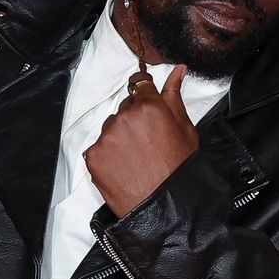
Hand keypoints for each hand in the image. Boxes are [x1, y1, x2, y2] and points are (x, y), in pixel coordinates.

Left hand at [82, 66, 197, 216]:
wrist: (166, 208)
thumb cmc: (180, 170)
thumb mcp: (185, 129)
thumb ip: (175, 96)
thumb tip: (177, 70)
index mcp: (149, 106)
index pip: (139, 85)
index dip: (144, 98)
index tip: (146, 110)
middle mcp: (124, 117)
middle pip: (124, 108)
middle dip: (133, 121)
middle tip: (147, 145)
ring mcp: (106, 136)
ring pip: (110, 128)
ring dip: (119, 138)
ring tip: (136, 160)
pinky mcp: (93, 156)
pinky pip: (99, 147)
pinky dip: (108, 156)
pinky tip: (124, 169)